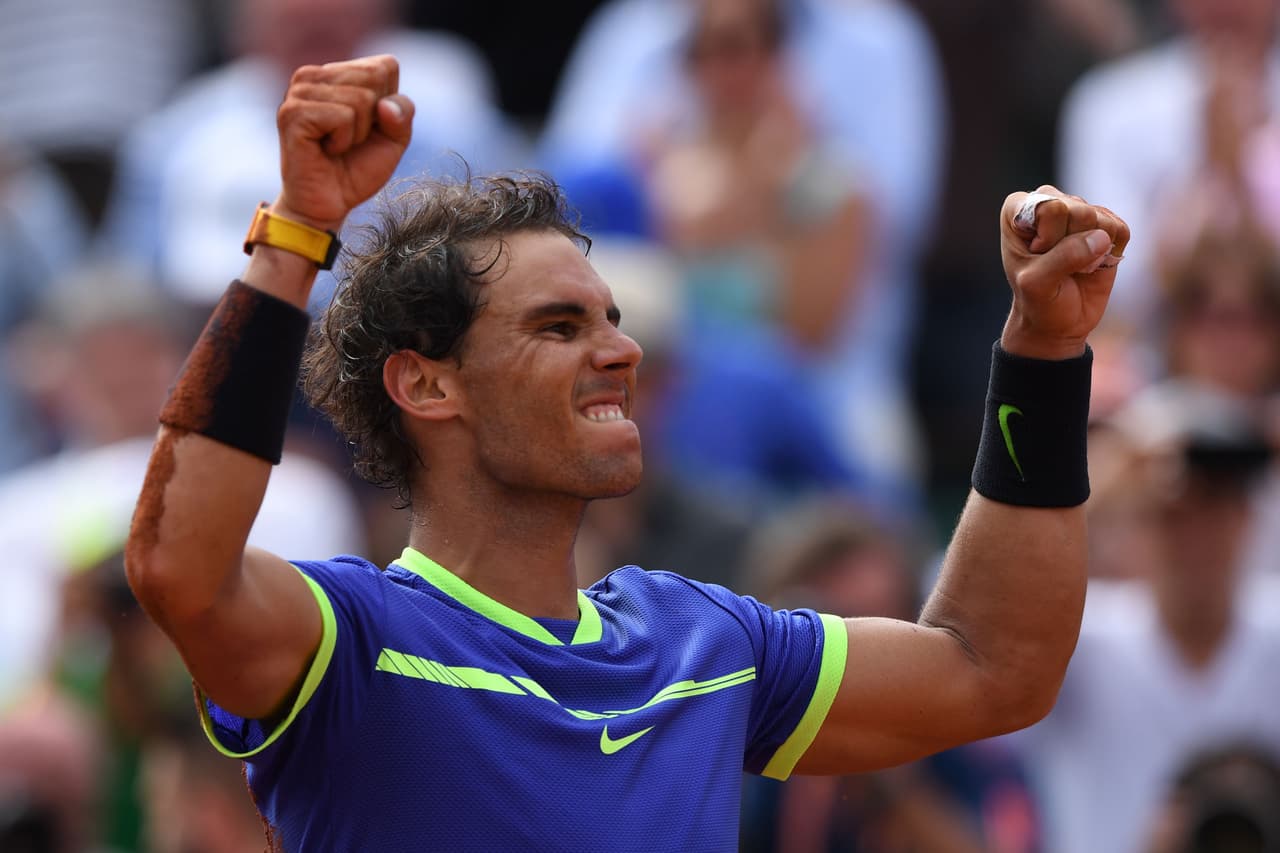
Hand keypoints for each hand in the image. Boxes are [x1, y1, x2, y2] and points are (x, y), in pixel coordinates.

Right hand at [273, 54, 413, 230]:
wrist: (329, 204)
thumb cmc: (357, 169)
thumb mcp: (394, 139)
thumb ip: (402, 113)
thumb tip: (385, 105)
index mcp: (337, 72)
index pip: (385, 66)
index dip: (388, 104)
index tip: (368, 127)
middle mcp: (315, 74)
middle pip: (374, 78)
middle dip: (373, 119)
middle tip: (350, 140)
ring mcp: (300, 90)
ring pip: (360, 98)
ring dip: (357, 133)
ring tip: (337, 146)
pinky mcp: (293, 112)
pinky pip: (343, 117)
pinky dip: (343, 141)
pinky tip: (325, 150)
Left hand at [999, 185, 1129, 359]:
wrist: (1057, 322)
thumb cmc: (1038, 301)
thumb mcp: (1038, 284)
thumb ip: (1063, 258)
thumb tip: (1101, 238)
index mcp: (1017, 208)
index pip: (1050, 208)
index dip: (1049, 240)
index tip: (1037, 258)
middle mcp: (1048, 201)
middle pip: (1080, 211)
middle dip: (1072, 246)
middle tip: (1057, 266)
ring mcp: (1078, 210)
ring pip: (1102, 219)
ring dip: (1092, 251)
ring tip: (1074, 267)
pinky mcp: (1105, 224)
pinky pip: (1121, 229)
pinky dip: (1112, 252)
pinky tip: (1093, 264)